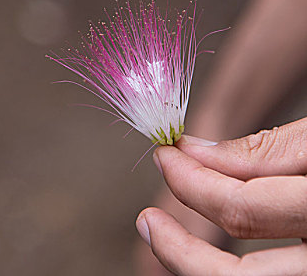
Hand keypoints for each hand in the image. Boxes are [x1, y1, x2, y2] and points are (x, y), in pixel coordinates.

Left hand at [136, 117, 306, 275]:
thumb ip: (265, 151)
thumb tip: (197, 151)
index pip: (242, 208)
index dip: (191, 183)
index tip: (166, 158)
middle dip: (180, 249)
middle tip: (148, 222)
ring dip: (194, 265)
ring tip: (162, 238)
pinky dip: (226, 267)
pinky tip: (203, 253)